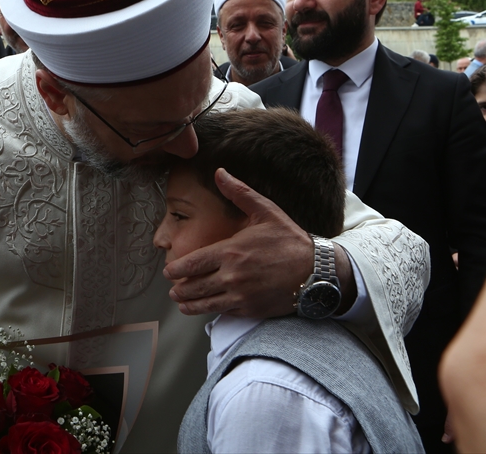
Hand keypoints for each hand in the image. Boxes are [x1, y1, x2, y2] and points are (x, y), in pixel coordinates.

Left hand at [163, 169, 347, 316]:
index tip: (169, 272)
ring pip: (206, 304)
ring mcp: (241, 295)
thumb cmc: (289, 240)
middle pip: (195, 287)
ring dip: (190, 305)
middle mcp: (232, 275)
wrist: (316, 270)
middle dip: (180, 290)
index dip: (177, 270)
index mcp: (231, 251)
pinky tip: (208, 309)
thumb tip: (220, 172)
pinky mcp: (251, 310)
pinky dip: (213, 312)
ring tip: (182, 304)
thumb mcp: (265, 211)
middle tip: (173, 290)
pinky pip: (225, 312)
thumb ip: (239, 193)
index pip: (193, 264)